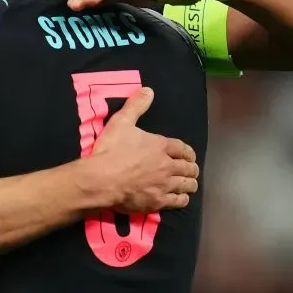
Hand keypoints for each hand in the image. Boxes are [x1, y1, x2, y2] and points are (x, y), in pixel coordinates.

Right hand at [87, 87, 198, 211]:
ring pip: (187, 185)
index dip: (188, 152)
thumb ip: (136, 106)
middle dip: (191, 168)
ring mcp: (164, 185)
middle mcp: (168, 165)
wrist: (101, 179)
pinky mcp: (158, 202)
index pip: (183, 148)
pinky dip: (182, 199)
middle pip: (188, 167)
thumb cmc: (111, 150)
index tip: (189, 155)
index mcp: (161, 146)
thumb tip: (149, 91)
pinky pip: (178, 201)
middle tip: (190, 169)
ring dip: (190, 183)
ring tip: (189, 184)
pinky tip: (181, 198)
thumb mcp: (121, 122)